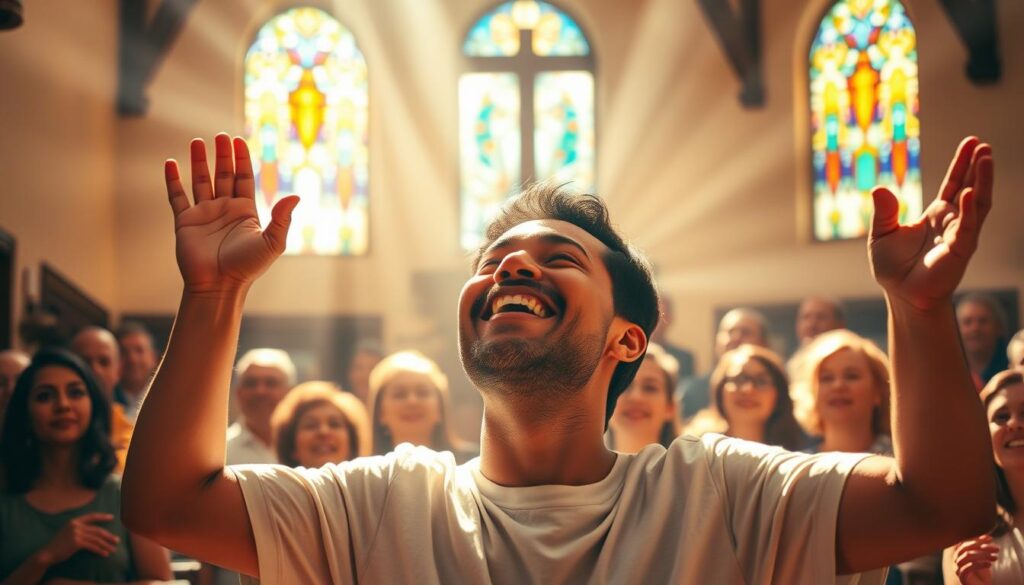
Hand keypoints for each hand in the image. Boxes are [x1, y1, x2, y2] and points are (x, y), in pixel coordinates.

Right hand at [39, 513, 119, 564]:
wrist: (48, 553)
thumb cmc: (59, 544)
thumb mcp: (68, 532)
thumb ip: (79, 529)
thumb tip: (95, 532)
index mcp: (74, 521)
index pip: (91, 516)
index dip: (102, 517)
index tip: (112, 518)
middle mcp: (76, 526)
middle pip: (97, 530)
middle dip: (109, 536)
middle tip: (117, 540)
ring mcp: (76, 534)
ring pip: (96, 539)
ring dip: (106, 545)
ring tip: (113, 549)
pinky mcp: (77, 543)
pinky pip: (92, 546)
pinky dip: (100, 550)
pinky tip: (105, 554)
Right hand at [165, 134, 298, 295]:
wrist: (218, 286)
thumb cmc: (247, 267)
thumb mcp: (272, 242)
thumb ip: (282, 218)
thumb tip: (296, 195)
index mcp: (245, 211)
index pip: (243, 178)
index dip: (241, 159)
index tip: (238, 141)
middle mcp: (224, 209)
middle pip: (223, 175)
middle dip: (222, 155)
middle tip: (220, 136)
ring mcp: (204, 214)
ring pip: (200, 181)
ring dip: (198, 162)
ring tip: (197, 142)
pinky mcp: (185, 222)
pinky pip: (177, 197)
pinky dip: (173, 180)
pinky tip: (170, 163)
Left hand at [868, 137, 992, 309]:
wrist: (902, 295)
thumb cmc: (893, 267)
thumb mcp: (882, 234)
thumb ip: (883, 212)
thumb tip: (879, 188)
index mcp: (936, 214)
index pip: (953, 183)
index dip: (962, 164)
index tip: (972, 143)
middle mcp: (953, 221)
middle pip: (969, 187)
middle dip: (976, 166)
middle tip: (983, 145)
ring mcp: (960, 234)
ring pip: (977, 203)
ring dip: (982, 181)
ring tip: (986, 158)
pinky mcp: (960, 250)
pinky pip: (968, 226)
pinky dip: (970, 209)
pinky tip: (970, 191)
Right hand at [953, 534, 998, 583]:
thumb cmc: (982, 573)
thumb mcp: (983, 558)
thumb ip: (982, 548)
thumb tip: (988, 536)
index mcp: (959, 553)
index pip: (964, 541)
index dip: (976, 539)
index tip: (990, 538)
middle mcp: (955, 559)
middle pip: (965, 548)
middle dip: (981, 546)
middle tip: (996, 549)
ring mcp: (957, 568)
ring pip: (967, 556)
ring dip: (982, 555)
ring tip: (995, 558)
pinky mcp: (962, 577)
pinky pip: (968, 568)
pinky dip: (979, 564)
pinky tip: (989, 565)